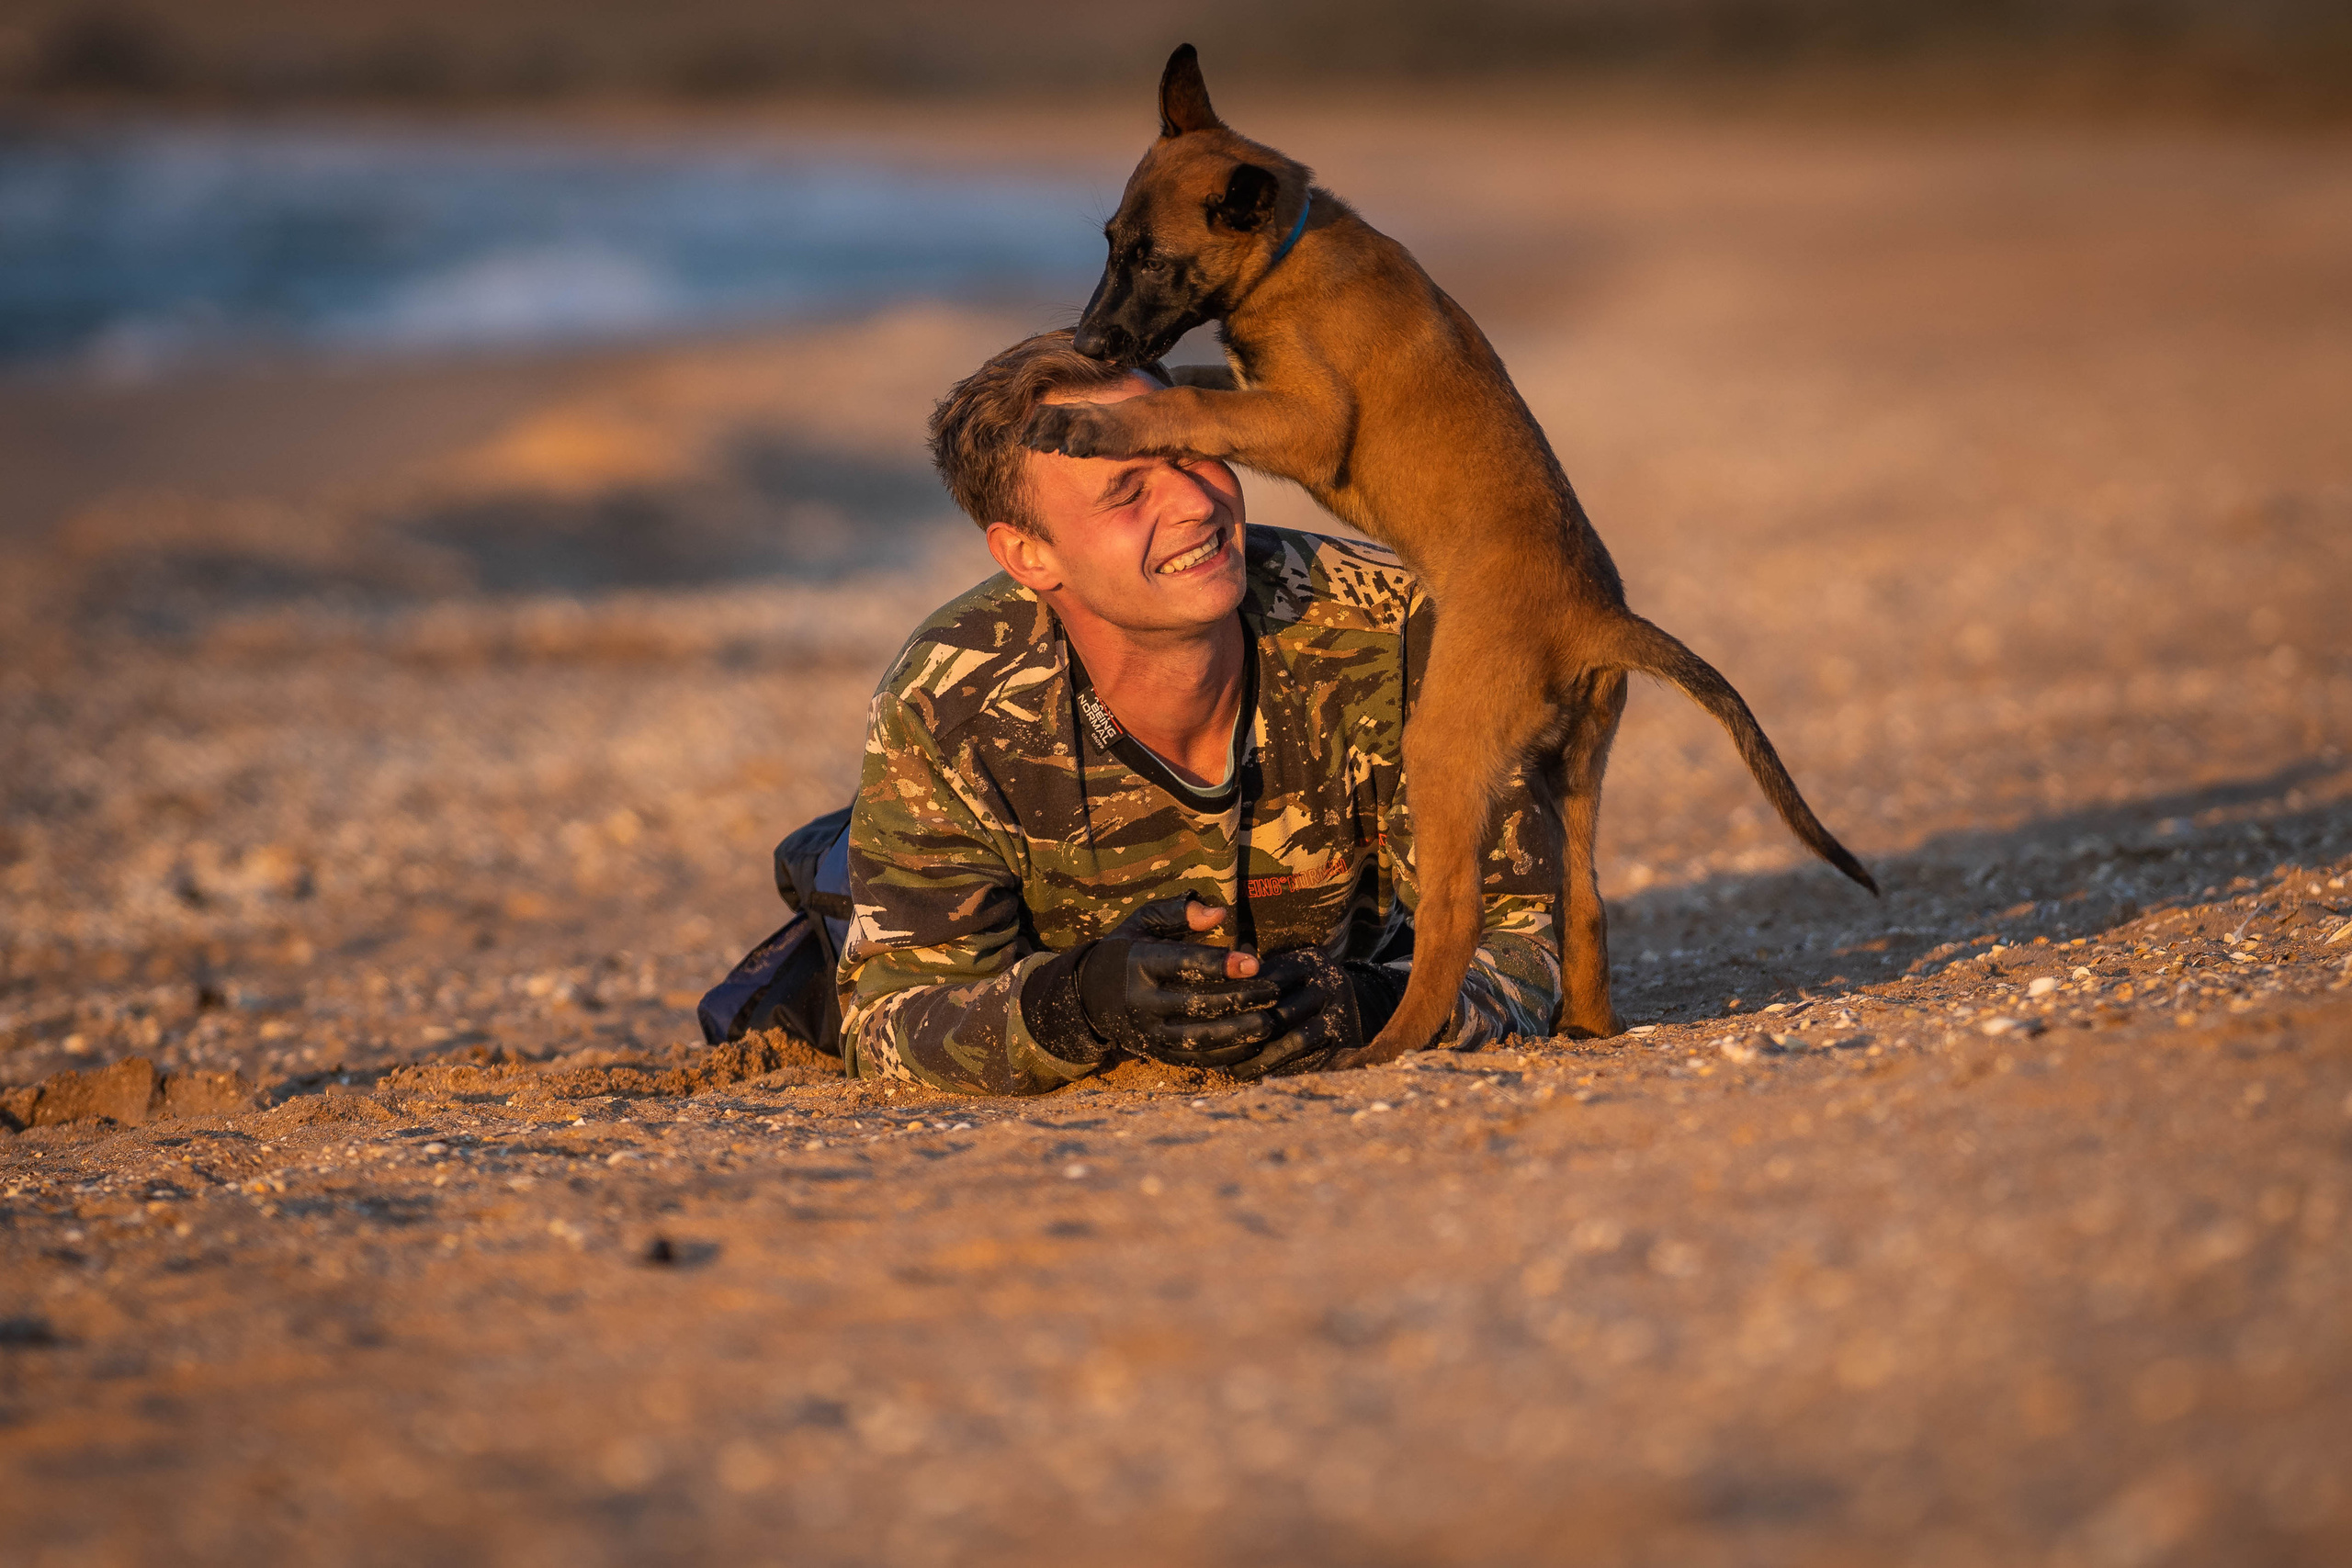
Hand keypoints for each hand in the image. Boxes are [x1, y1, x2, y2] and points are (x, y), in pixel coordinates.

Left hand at [1021, 402, 1128, 459]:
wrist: (1141, 423)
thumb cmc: (1113, 429)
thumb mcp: (1089, 428)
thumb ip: (1073, 435)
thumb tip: (1058, 449)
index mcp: (1074, 411)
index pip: (1046, 412)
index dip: (1031, 425)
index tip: (1021, 440)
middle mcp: (1079, 412)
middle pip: (1051, 415)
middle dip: (1035, 429)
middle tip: (1024, 444)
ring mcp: (1091, 420)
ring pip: (1064, 422)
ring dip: (1048, 435)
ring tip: (1037, 447)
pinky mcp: (1103, 431)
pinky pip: (1087, 435)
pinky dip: (1075, 444)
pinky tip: (1067, 452)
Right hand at [1076, 895, 1304, 1058]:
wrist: (1087, 996)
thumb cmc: (1126, 951)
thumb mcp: (1143, 922)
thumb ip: (1179, 912)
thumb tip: (1221, 914)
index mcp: (1138, 964)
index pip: (1184, 965)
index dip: (1221, 965)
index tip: (1255, 963)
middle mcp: (1141, 1002)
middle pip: (1196, 1004)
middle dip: (1239, 999)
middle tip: (1273, 991)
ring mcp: (1148, 1032)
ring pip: (1198, 1038)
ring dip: (1237, 1032)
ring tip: (1268, 1021)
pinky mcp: (1156, 1053)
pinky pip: (1195, 1059)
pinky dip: (1226, 1055)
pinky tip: (1252, 1044)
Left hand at [1155, 950, 1408, 1080]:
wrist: (1353, 1000)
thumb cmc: (1300, 980)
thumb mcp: (1285, 960)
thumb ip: (1250, 962)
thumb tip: (1205, 954)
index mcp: (1309, 960)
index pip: (1270, 979)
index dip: (1240, 998)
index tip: (1209, 1012)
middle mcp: (1328, 984)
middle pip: (1283, 1011)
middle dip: (1247, 1031)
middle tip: (1215, 1047)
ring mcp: (1339, 1014)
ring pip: (1297, 1040)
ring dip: (1263, 1058)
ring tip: (1233, 1070)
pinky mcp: (1343, 1040)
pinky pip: (1311, 1060)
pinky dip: (1282, 1069)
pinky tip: (1257, 1075)